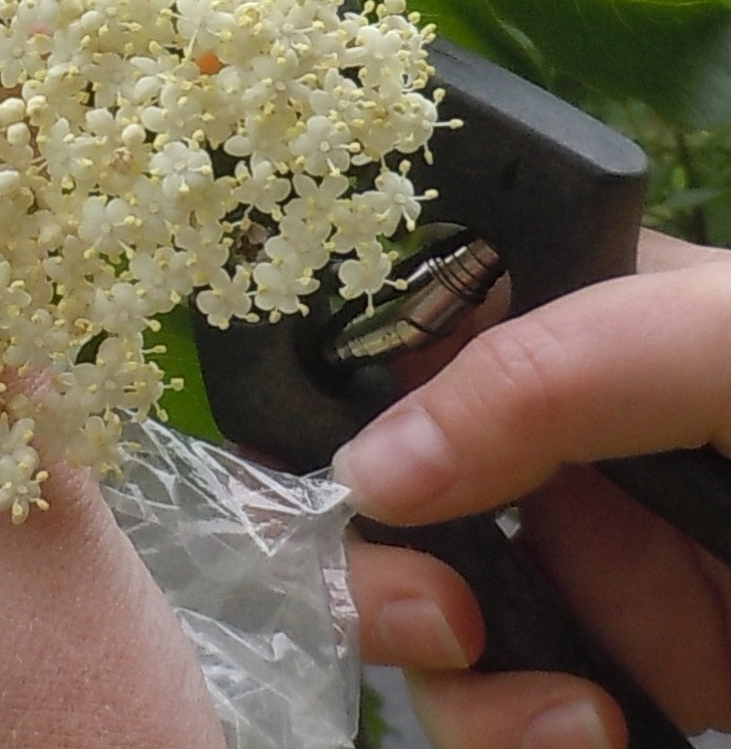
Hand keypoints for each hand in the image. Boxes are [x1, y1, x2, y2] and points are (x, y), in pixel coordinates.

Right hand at [341, 231, 730, 748]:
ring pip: (434, 614)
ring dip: (459, 679)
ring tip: (560, 719)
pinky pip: (509, 704)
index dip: (343, 409)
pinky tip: (584, 737)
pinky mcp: (624, 667)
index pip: (404, 348)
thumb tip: (371, 469)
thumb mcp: (725, 343)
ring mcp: (590, 563)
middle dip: (386, 565)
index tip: (347, 483)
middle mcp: (560, 444)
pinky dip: (516, 733)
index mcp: (571, 327)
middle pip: (396, 495)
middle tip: (439, 621)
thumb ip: (553, 373)